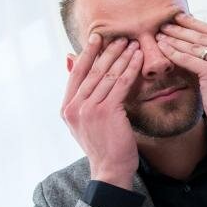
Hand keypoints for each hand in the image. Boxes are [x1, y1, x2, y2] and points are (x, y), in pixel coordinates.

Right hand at [61, 33, 143, 188]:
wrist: (109, 170)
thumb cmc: (102, 147)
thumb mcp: (84, 122)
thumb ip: (80, 96)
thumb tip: (70, 62)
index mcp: (67, 108)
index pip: (76, 73)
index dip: (87, 53)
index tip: (97, 37)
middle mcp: (74, 107)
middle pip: (93, 71)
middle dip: (108, 51)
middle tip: (120, 37)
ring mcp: (89, 109)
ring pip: (108, 75)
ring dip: (122, 56)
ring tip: (133, 43)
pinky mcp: (106, 111)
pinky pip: (121, 84)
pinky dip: (131, 69)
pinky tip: (139, 59)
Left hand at [156, 13, 206, 150]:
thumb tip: (204, 44)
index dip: (196, 24)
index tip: (181, 18)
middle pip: (204, 36)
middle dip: (182, 29)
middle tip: (166, 22)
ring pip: (196, 47)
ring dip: (175, 38)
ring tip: (160, 34)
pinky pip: (189, 59)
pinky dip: (174, 53)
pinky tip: (162, 47)